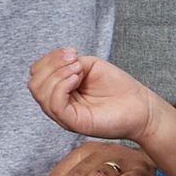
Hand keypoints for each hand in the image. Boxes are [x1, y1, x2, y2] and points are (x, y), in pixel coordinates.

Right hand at [28, 47, 155, 142]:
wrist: (140, 107)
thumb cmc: (118, 88)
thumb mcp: (89, 66)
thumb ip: (68, 64)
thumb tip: (57, 66)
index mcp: (61, 91)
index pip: (37, 74)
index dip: (49, 59)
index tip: (72, 52)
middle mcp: (59, 104)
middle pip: (34, 83)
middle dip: (51, 64)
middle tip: (75, 60)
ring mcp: (64, 115)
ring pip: (40, 93)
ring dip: (57, 73)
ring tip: (78, 69)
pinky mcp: (74, 122)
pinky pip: (55, 104)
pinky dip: (61, 85)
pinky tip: (76, 78)